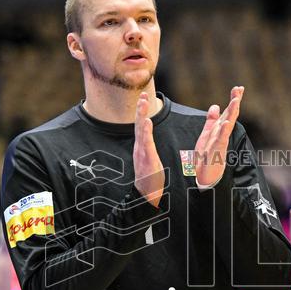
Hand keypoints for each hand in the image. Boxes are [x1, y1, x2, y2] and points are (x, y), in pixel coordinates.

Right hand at [132, 92, 164, 206]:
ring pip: (141, 131)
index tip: (143, 97)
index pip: (142, 126)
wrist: (146, 195)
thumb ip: (149, 149)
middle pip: (139, 125)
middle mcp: (140, 148)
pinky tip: (147, 122)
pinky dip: (146, 132)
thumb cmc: (150, 179)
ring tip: (143, 102)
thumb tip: (150, 143)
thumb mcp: (151, 160)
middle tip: (142, 94)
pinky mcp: (146, 159)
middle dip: (140, 109)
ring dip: (142, 115)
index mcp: (142, 147)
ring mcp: (142, 153)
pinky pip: (146, 143)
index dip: (142, 112)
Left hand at [194, 86, 241, 187]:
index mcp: (219, 130)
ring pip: (227, 126)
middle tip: (240, 89)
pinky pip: (220, 140)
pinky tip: (226, 122)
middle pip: (230, 116)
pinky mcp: (216, 153)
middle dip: (235, 102)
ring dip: (231, 114)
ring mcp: (220, 143)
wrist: (205, 178)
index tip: (238, 87)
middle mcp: (222, 135)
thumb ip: (211, 121)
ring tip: (235, 101)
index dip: (233, 100)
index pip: (228, 112)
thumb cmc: (207, 158)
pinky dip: (223, 131)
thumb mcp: (207, 135)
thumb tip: (215, 106)